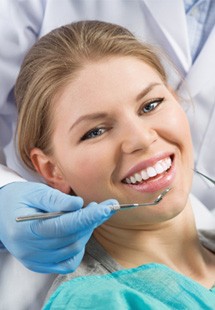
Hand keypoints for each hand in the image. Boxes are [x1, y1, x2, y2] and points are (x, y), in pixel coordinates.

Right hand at [0, 182, 116, 272]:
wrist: (3, 215)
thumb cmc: (19, 199)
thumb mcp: (34, 192)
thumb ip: (56, 199)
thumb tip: (78, 204)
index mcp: (25, 230)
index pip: (63, 226)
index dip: (87, 217)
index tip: (106, 207)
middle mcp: (29, 250)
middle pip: (70, 238)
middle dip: (91, 222)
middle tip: (104, 207)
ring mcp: (35, 260)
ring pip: (72, 249)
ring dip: (87, 232)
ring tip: (91, 215)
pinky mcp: (41, 264)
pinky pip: (68, 262)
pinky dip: (79, 248)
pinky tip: (79, 232)